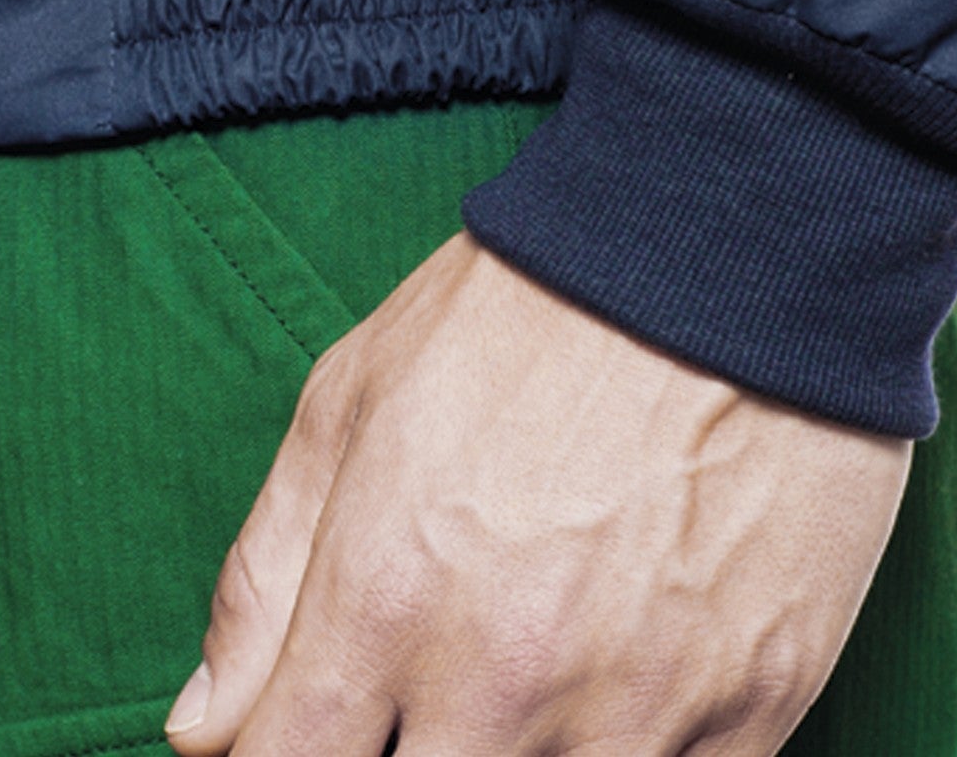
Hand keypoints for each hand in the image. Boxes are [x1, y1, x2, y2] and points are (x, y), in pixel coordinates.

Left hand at [163, 230, 910, 755]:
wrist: (716, 248)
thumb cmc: (515, 317)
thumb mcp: (347, 404)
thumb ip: (263, 580)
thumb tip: (200, 732)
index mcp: (382, 594)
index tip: (304, 741)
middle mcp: (500, 675)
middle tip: (415, 706)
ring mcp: (635, 706)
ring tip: (513, 683)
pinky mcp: (755, 712)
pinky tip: (613, 699)